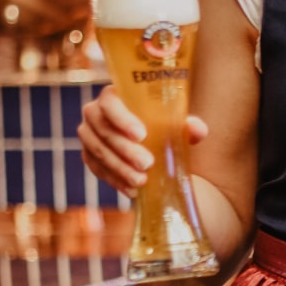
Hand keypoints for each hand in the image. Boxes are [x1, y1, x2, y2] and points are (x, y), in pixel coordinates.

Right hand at [78, 84, 207, 197]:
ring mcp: (88, 134)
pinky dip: (115, 180)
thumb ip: (188, 125)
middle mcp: (95, 112)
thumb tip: (197, 129)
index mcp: (114, 95)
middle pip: (103, 130)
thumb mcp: (175, 122)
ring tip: (141, 181)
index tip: (142, 135)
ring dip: (119, 168)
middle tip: (147, 163)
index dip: (122, 118)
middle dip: (125, 149)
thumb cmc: (162, 123)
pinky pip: (96, 169)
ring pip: (98, 151)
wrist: (149, 137)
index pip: (110, 102)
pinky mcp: (88, 155)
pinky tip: (131, 190)